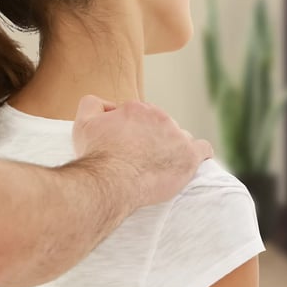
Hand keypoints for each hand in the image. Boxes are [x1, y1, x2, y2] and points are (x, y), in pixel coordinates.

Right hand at [72, 95, 213, 208]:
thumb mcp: (84, 123)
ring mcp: (176, 136)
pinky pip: (203, 149)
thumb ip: (93, 104)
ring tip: (160, 165)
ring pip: (179, 138)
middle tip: (139, 159)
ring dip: (172, 148)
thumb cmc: (96, 155)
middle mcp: (160, 117)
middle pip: (160, 126)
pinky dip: (198, 154)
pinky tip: (191, 161)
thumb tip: (107, 104)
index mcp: (138, 108)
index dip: (132, 131)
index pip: (141, 115)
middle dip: (151, 139)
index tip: (125, 147)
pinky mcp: (188, 157)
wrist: (110, 181)